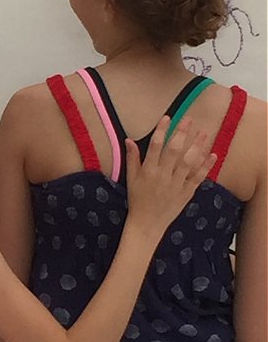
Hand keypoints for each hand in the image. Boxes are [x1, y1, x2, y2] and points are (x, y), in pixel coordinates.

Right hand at [126, 118, 214, 238]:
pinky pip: (198, 177)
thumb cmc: (137, 200)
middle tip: (189, 119)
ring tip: (204, 132)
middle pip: (174, 151)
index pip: (155, 146)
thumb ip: (132, 159)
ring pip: (188, 162)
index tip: (167, 117)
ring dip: (197, 146)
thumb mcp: (131, 179)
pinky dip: (206, 166)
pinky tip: (212, 154)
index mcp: (148, 171)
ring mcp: (176, 184)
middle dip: (182, 133)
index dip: (161, 131)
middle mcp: (163, 176)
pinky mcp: (186, 193)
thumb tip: (129, 140)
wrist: (147, 224)